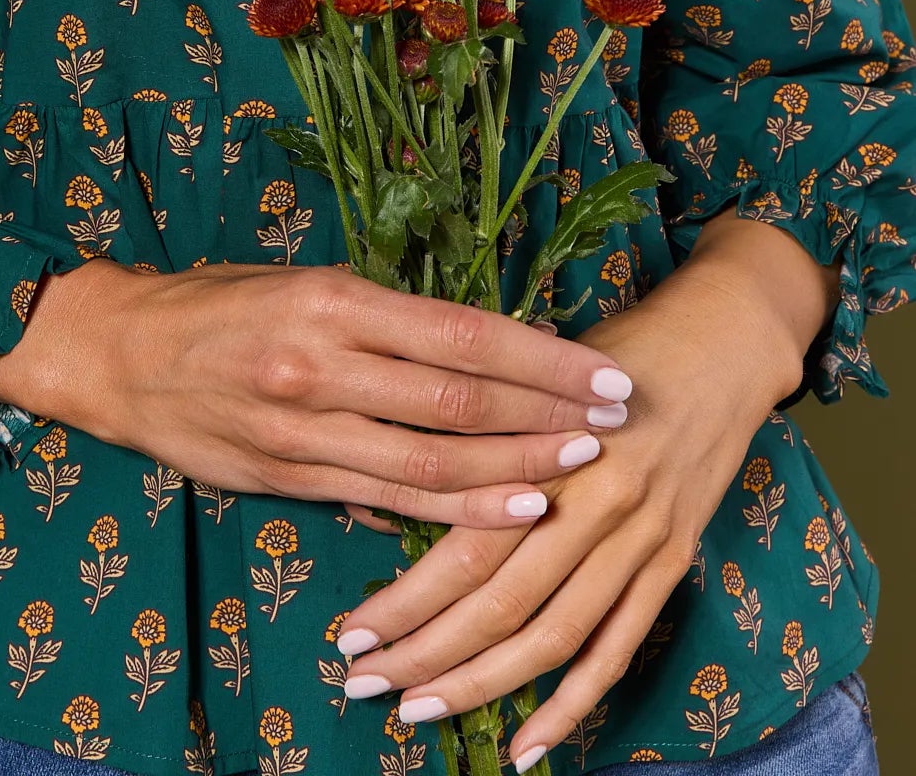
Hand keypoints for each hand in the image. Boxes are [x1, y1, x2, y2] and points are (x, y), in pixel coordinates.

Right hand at [0, 257, 634, 529]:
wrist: (115, 353)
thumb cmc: (218, 304)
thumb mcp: (301, 281)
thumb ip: (380, 317)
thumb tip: (474, 343)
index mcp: (334, 299)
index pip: (460, 331)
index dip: (538, 358)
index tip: (600, 369)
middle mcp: (322, 363)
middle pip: (458, 399)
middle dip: (546, 414)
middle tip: (615, 420)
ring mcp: (302, 428)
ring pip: (429, 461)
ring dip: (513, 471)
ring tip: (578, 472)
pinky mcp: (285, 477)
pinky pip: (383, 500)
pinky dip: (451, 510)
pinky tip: (503, 510)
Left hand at [333, 215, 840, 762]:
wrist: (723, 339)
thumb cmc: (611, 349)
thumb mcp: (536, 369)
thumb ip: (484, 430)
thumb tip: (404, 484)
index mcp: (550, 445)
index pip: (467, 543)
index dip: (407, 599)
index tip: (351, 632)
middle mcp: (597, 500)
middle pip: (501, 600)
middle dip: (426, 652)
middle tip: (364, 683)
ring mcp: (642, 536)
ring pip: (555, 634)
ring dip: (484, 684)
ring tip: (421, 709)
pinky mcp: (674, 559)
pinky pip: (620, 646)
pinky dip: (574, 702)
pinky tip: (530, 746)